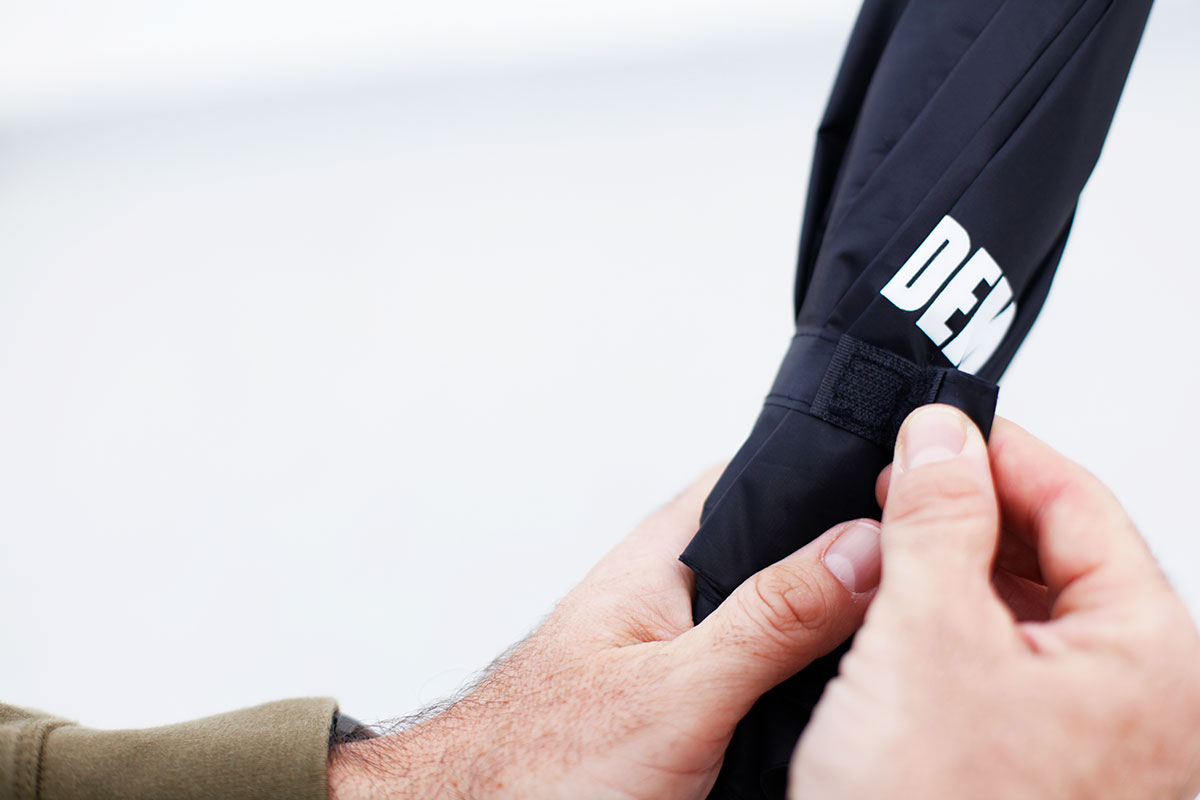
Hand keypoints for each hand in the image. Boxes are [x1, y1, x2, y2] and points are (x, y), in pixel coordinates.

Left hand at [328, 466, 881, 798]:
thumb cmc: (540, 762)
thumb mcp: (676, 692)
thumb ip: (768, 619)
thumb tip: (865, 548)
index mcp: (670, 557)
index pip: (767, 472)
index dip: (842, 467)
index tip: (923, 477)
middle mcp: (686, 592)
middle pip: (793, 546)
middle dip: (860, 557)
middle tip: (942, 568)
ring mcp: (694, 649)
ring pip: (792, 615)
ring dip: (842, 624)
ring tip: (913, 632)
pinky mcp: (699, 703)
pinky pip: (776, 674)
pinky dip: (814, 678)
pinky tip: (854, 693)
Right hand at [790, 406, 1199, 798]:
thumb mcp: (927, 642)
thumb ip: (937, 520)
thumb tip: (940, 433)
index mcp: (1151, 659)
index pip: (1081, 503)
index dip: (1000, 451)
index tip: (930, 426)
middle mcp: (1142, 698)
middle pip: (1061, 554)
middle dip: (972, 508)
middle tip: (894, 483)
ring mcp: (1095, 736)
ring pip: (1029, 609)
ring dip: (957, 566)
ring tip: (886, 546)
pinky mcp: (1043, 761)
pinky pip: (1007, 662)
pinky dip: (951, 624)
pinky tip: (898, 615)